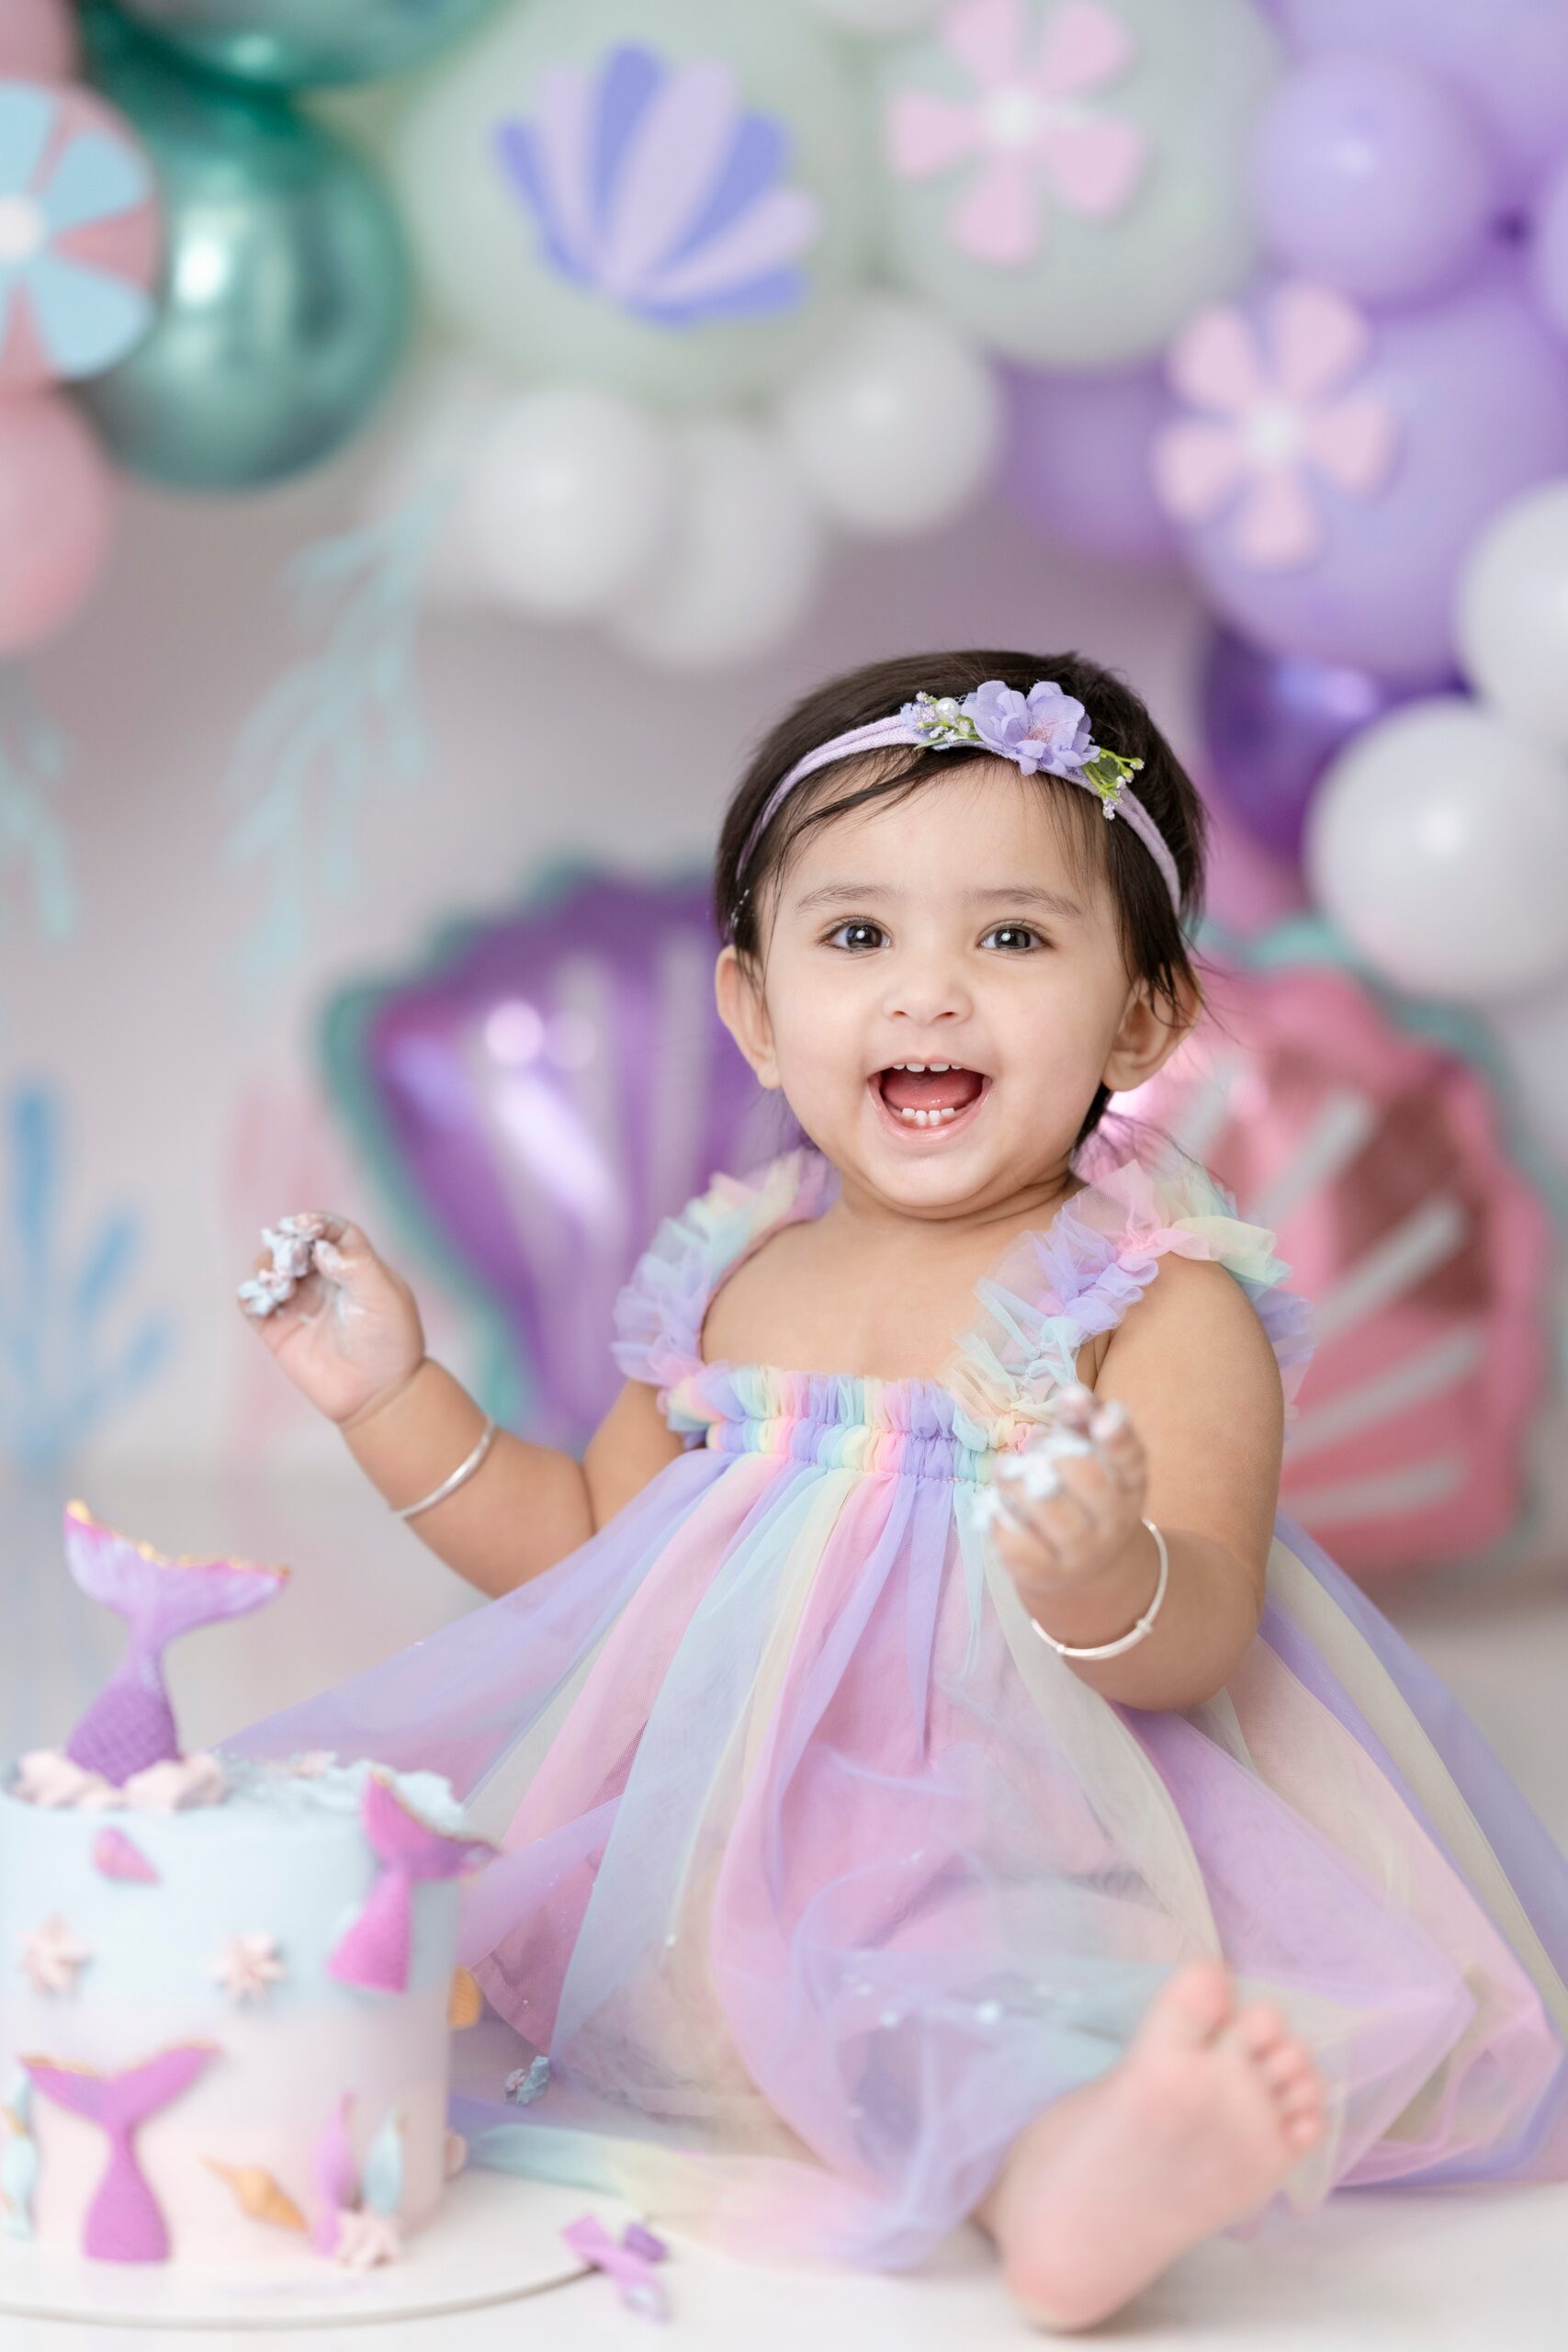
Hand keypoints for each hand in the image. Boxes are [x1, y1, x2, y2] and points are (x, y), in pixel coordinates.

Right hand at [236, 1212, 425, 1427]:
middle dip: (287, 1244)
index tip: (304, 1225)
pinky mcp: (276, 1329)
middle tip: (291, 1257)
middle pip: (293, 1245)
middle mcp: (322, 1279)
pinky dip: (251, 1294)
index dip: (315, 1222)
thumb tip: (321, 1248)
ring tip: (280, 1282)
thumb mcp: (383, 1295)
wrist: (377, 1393)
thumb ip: (355, 1264)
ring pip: (268, 1269)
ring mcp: (297, 1302)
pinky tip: (267, 1300)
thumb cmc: (389, 1341)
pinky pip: (252, 1303)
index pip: (329, 1231)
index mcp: (352, 1264)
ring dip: (267, 1267)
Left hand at [980, 1383, 1148, 1622]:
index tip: (1106, 1417)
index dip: (1119, 1437)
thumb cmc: (1081, 1490)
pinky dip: (1001, 1521)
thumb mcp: (1089, 1451)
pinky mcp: (1046, 1573)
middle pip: (1092, 1484)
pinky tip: (995, 1506)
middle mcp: (1113, 1520)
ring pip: (1053, 1517)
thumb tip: (1071, 1392)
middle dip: (1056, 1459)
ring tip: (1006, 1472)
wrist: (1085, 1567)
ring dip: (1020, 1487)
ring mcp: (1081, 1551)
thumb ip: (1081, 1417)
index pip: (1131, 1458)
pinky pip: (1020, 1547)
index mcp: (1129, 1483)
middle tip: (1031, 1450)